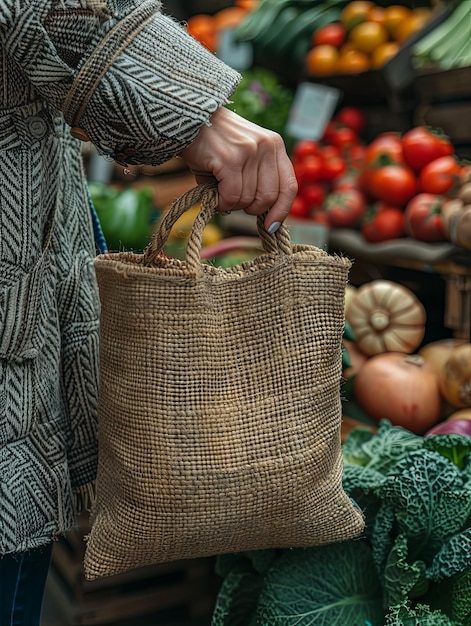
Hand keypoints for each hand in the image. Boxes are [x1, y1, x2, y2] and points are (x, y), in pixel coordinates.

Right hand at [179, 107, 296, 232]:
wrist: (187, 119)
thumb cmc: (214, 144)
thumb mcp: (244, 156)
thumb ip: (258, 179)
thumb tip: (266, 217)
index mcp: (275, 145)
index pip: (289, 185)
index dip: (282, 210)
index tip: (270, 226)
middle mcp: (267, 146)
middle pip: (268, 198)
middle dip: (250, 209)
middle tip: (233, 202)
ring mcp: (249, 152)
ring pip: (247, 199)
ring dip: (231, 205)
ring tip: (218, 192)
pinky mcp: (230, 159)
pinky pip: (231, 197)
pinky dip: (221, 203)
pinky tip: (214, 196)